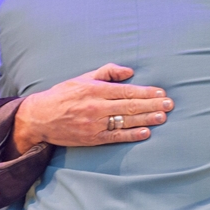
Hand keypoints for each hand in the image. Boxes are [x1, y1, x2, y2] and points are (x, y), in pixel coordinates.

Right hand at [12, 64, 172, 153]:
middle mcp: (96, 107)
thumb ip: (107, 72)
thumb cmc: (63, 95)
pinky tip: (146, 132)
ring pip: (126, 121)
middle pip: (130, 106)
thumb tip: (130, 71)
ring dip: (147, 119)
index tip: (161, 92)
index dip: (145, 92)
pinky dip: (132, 134)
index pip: (126, 91)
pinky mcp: (92, 138)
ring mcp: (95, 124)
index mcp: (95, 90)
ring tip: (163, 117)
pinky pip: (116, 136)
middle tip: (169, 105)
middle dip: (152, 105)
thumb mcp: (83, 78)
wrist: (40, 117)